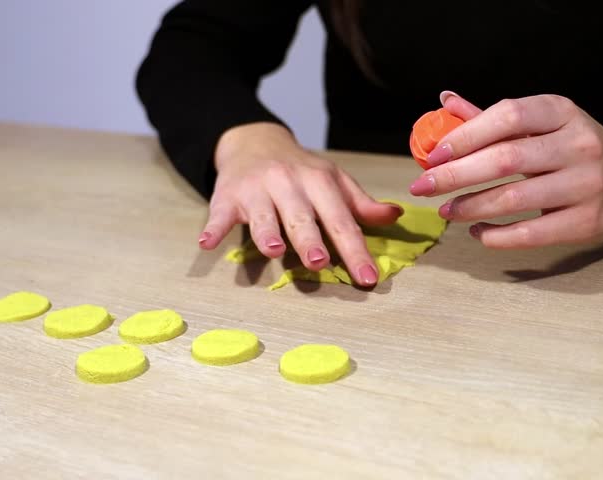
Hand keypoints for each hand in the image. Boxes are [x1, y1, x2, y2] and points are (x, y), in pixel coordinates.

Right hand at [199, 122, 403, 285]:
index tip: (367, 278)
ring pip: (262, 215)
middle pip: (301, 217)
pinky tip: (207, 243)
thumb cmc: (300, 171)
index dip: (355, 250)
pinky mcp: (227, 196)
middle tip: (319, 263)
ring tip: (274, 251)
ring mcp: (256, 189)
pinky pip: (219, 214)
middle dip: (310, 240)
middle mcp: (288, 183)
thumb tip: (395, 216)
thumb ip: (360, 204)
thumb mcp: (333, 181)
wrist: (255, 141)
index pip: (341, 220)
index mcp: (320, 182)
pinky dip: (214, 228)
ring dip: (267, 233)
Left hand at [409, 92, 602, 247]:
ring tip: (447, 210)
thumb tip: (445, 100)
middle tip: (423, 187)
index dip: (465, 136)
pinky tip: (477, 232)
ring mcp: (586, 185)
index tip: (432, 156)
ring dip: (471, 207)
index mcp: (562, 112)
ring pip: (515, 198)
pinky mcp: (588, 222)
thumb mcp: (541, 124)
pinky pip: (532, 234)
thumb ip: (492, 118)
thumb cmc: (571, 148)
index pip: (508, 117)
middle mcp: (578, 145)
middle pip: (506, 158)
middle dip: (456, 175)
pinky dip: (497, 236)